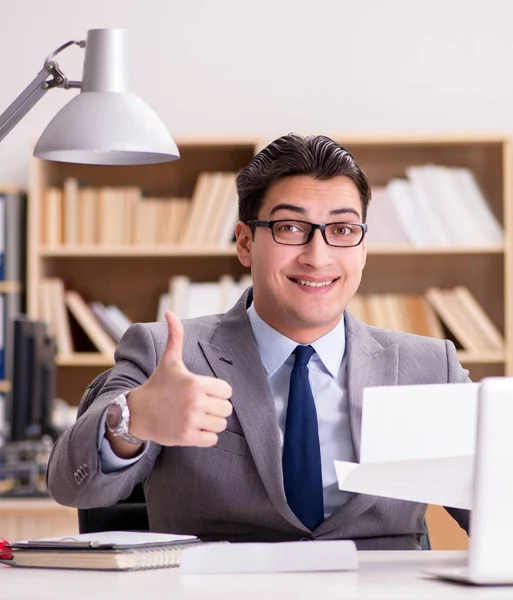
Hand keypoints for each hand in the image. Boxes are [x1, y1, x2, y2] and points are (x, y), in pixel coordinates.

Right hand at [127, 312, 232, 446]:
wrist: (136, 412)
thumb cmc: (157, 384)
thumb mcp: (169, 361)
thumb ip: (175, 337)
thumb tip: (170, 313)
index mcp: (195, 383)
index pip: (227, 390)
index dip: (219, 391)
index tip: (206, 392)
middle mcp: (194, 402)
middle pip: (227, 409)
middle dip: (217, 408)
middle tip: (203, 406)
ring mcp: (190, 421)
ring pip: (221, 425)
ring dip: (213, 422)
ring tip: (199, 417)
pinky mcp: (186, 437)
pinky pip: (212, 439)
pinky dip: (207, 436)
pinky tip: (195, 428)